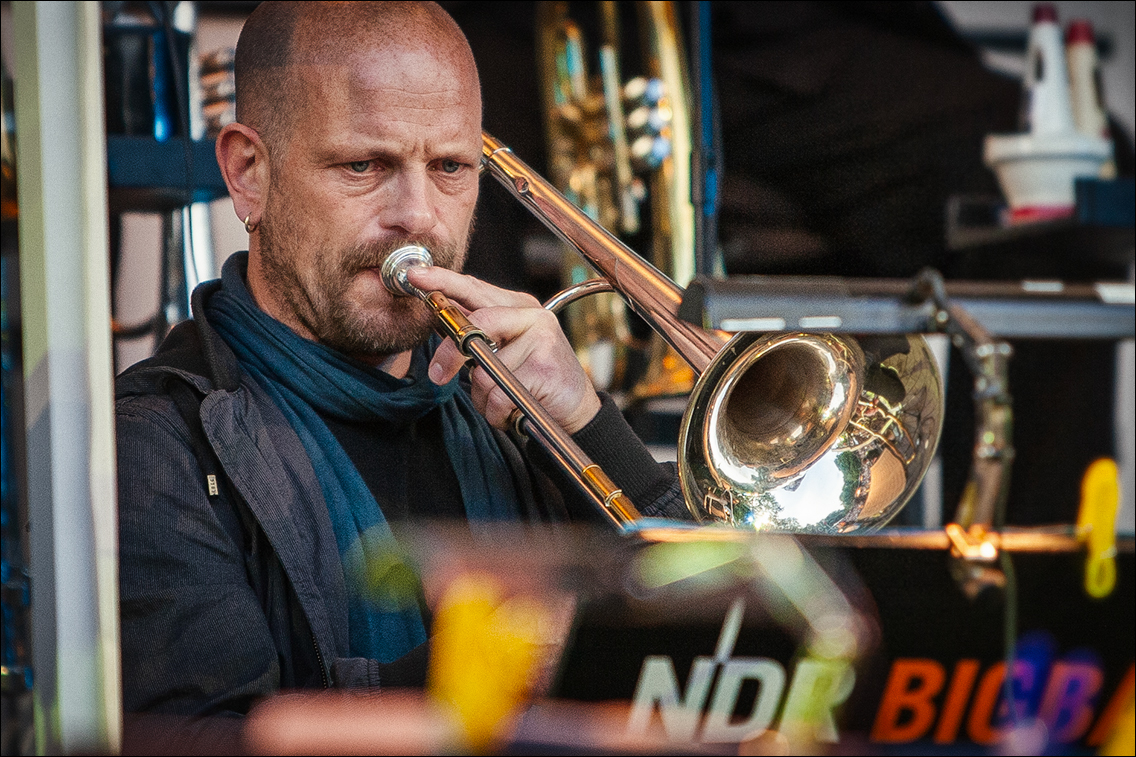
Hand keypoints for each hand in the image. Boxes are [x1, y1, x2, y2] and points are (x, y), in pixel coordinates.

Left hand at [406, 266, 601, 433]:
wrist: (575, 410)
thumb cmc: (534, 381)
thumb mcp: (504, 351)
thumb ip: (478, 334)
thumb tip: (440, 318)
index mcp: (519, 307)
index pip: (474, 288)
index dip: (443, 281)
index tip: (414, 276)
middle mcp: (533, 317)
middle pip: (476, 325)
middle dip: (450, 354)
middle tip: (438, 374)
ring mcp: (542, 340)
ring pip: (484, 372)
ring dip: (484, 398)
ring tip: (504, 401)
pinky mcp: (544, 368)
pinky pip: (498, 395)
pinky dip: (498, 412)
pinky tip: (514, 412)